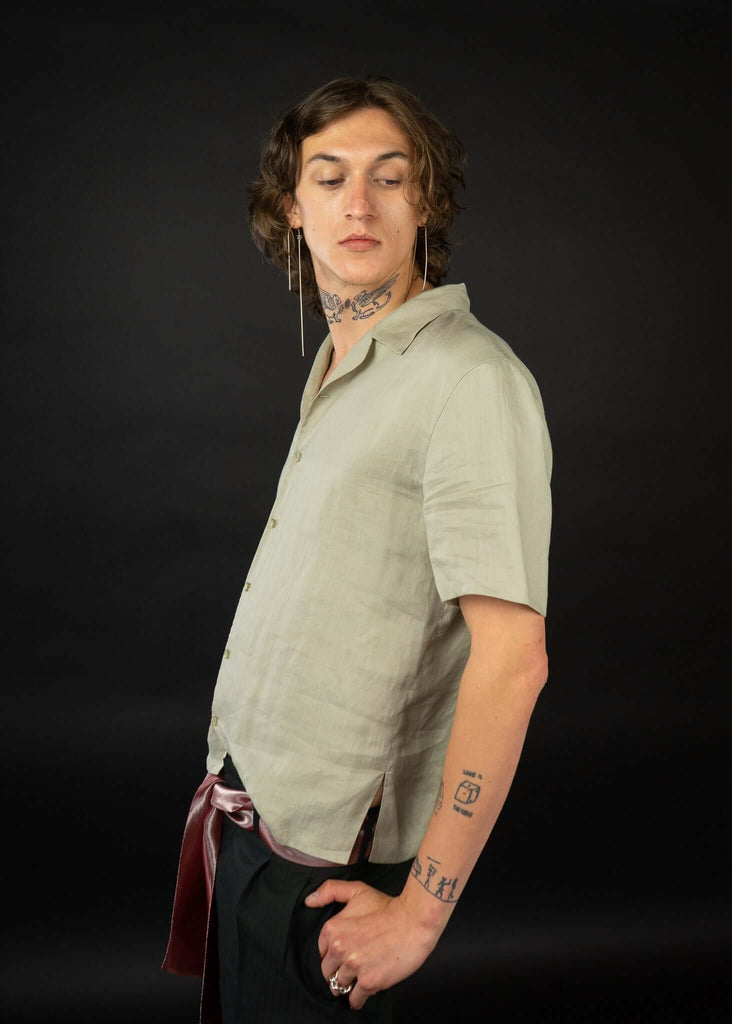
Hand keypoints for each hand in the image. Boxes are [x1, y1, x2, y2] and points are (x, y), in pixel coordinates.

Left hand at [304, 878, 437, 1009]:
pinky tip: (363, 993)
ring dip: (348, 985)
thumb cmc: (387, 906)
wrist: (414, 920)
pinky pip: (355, 1000)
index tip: (344, 954)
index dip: (333, 954)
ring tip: (358, 979)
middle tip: (351, 969)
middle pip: (328, 972)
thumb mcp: (357, 891)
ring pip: (340, 986)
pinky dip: (357, 1000)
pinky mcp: (369, 982)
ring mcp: (354, 967)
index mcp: (333, 929)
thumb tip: (309, 901)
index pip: (322, 952)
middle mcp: (339, 949)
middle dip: (338, 972)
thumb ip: (331, 891)